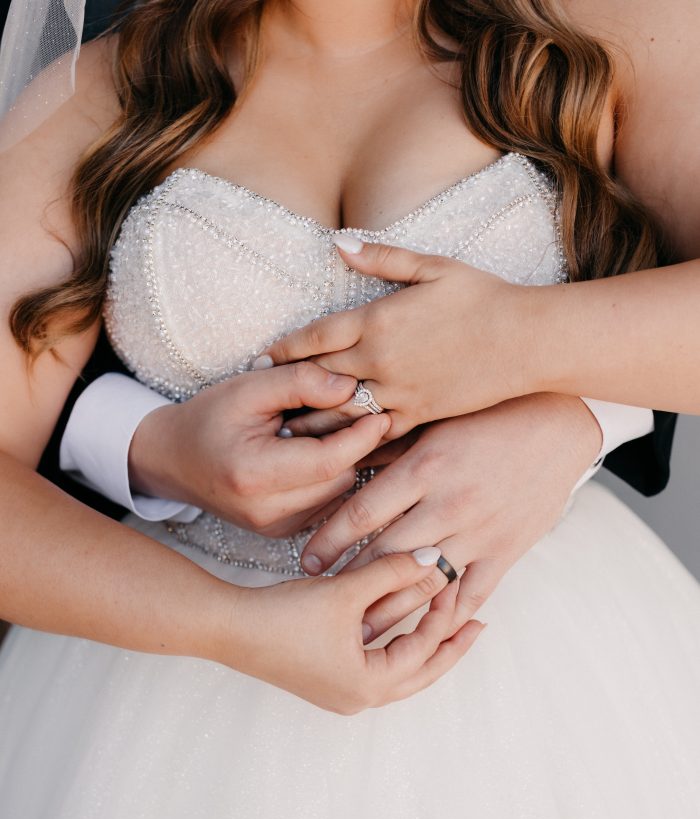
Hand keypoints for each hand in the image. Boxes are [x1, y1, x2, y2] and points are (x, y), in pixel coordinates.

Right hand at [128, 362, 389, 536]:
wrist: (173, 461)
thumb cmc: (210, 418)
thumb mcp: (248, 388)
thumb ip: (300, 381)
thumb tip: (351, 386)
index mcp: (254, 476)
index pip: (328, 461)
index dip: (361, 436)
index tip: (381, 412)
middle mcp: (267, 512)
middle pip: (340, 479)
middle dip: (353, 448)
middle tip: (353, 417)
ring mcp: (276, 529)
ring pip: (339, 493)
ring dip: (343, 463)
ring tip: (327, 435)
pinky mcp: (284, 534)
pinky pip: (327, 503)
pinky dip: (329, 479)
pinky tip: (315, 457)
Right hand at [224, 549, 485, 713]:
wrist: (227, 628)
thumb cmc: (282, 615)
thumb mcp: (345, 591)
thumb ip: (393, 572)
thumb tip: (437, 559)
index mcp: (370, 685)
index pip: (425, 649)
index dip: (444, 613)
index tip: (454, 581)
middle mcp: (360, 698)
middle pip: (422, 673)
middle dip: (449, 646)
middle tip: (478, 623)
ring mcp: (342, 693)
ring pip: (401, 672)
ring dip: (423, 645)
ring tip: (446, 621)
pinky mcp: (328, 680)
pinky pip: (379, 666)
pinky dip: (396, 644)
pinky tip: (402, 624)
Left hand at [261, 237, 528, 439]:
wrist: (527, 340)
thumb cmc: (483, 296)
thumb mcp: (431, 266)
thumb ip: (381, 256)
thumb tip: (337, 242)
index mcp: (378, 320)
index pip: (315, 337)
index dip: (284, 348)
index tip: (262, 357)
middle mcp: (380, 360)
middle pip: (318, 377)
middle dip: (287, 389)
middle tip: (258, 403)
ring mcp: (399, 392)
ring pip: (339, 411)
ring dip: (310, 421)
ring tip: (284, 434)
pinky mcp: (419, 415)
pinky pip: (375, 433)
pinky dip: (351, 442)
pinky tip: (332, 452)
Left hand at [298, 394, 602, 640]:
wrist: (560, 424)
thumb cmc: (489, 416)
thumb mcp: (432, 422)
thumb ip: (387, 448)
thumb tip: (336, 461)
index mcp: (425, 467)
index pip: (362, 513)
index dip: (329, 541)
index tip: (308, 561)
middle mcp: (450, 503)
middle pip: (385, 555)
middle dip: (350, 583)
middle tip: (324, 603)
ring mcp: (480, 531)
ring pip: (424, 583)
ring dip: (389, 610)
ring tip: (361, 630)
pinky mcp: (506, 551)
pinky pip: (471, 595)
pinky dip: (446, 617)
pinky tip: (421, 630)